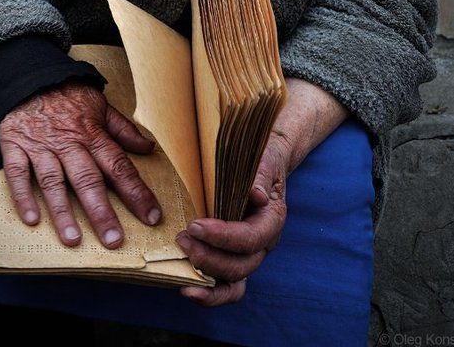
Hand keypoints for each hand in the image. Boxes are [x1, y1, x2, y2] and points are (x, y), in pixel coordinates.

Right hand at [0, 80, 161, 248]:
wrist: (30, 76)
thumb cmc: (69, 95)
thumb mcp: (101, 106)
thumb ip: (124, 130)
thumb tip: (148, 148)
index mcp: (92, 134)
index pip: (119, 166)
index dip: (137, 192)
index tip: (151, 216)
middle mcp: (68, 142)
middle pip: (87, 179)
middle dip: (101, 211)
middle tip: (113, 240)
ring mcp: (41, 145)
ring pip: (53, 181)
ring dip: (63, 211)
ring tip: (73, 239)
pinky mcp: (15, 145)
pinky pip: (17, 172)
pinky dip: (23, 195)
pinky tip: (31, 219)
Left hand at [176, 77, 348, 305]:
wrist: (263, 163)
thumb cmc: (260, 159)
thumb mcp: (263, 159)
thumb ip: (260, 175)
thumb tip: (256, 194)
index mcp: (272, 220)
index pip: (250, 238)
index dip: (222, 237)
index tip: (195, 225)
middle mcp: (264, 244)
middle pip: (240, 266)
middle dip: (208, 256)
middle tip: (181, 238)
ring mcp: (250, 256)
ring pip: (235, 283)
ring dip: (207, 278)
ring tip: (182, 259)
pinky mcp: (235, 260)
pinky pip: (227, 288)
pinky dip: (210, 294)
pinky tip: (188, 289)